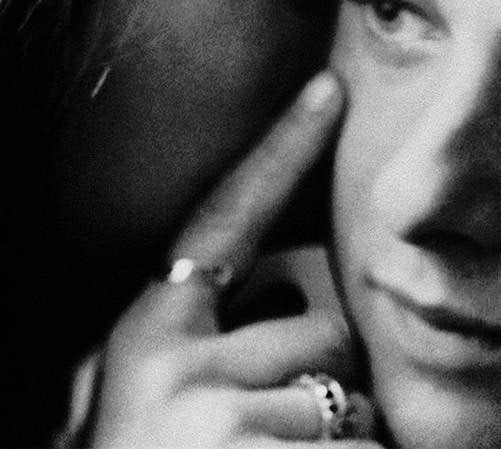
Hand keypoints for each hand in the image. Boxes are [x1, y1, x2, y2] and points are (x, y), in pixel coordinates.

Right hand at [82, 71, 380, 447]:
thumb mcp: (144, 399)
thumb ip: (201, 346)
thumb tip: (295, 309)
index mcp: (145, 339)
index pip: (224, 221)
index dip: (282, 150)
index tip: (330, 87)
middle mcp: (176, 368)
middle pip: (330, 333)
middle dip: (331, 383)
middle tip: (274, 437)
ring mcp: (218, 419)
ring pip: (356, 403)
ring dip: (340, 444)